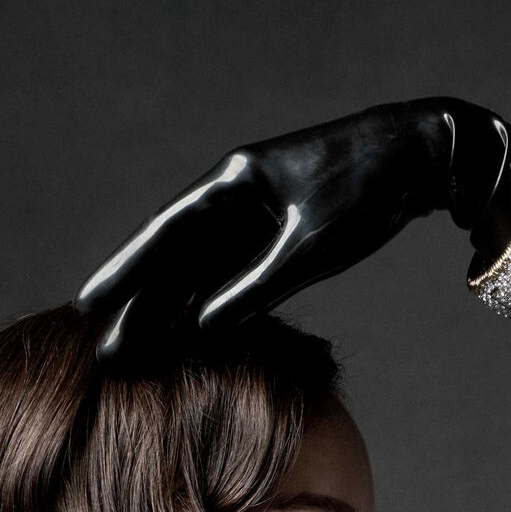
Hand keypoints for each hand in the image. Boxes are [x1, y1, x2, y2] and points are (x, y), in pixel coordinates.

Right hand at [74, 99, 510, 370]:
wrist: (420, 158)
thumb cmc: (366, 189)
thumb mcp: (308, 247)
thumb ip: (253, 290)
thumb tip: (203, 331)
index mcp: (234, 183)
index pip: (164, 236)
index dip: (125, 274)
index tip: (90, 307)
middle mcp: (236, 197)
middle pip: (173, 257)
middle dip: (138, 303)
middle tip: (99, 347)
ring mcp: (257, 216)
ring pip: (200, 270)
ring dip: (169, 311)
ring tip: (134, 353)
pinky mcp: (280, 235)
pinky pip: (232, 276)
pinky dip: (209, 307)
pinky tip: (189, 340)